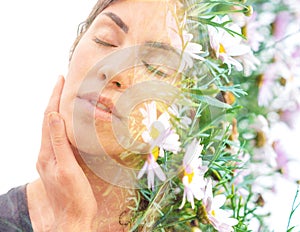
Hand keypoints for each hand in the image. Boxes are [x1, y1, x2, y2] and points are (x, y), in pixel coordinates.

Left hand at [36, 76, 97, 230]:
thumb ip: (59, 143)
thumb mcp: (67, 169)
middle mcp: (45, 154)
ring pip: (52, 129)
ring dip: (56, 111)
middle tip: (61, 84)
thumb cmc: (73, 197)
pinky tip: (67, 123)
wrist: (73, 219)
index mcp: (46, 153)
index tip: (60, 80)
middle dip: (54, 100)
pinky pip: (57, 138)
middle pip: (48, 121)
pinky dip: (61, 125)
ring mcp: (51, 159)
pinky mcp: (58, 164)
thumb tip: (54, 117)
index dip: (54, 98)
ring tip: (64, 98)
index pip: (48, 118)